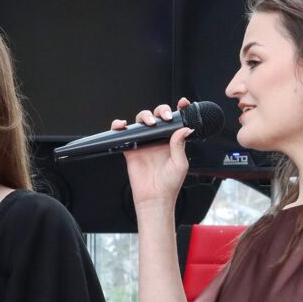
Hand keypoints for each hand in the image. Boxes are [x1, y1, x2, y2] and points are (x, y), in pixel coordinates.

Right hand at [112, 98, 193, 212]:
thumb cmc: (169, 184)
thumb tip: (183, 128)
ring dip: (144, 116)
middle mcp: (158, 140)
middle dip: (161, 111)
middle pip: (157, 116)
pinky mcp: (130, 148)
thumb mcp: (180, 163)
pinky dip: (119, 126)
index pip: (176, 121)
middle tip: (164, 118)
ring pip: (141, 121)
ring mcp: (144, 143)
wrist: (155, 198)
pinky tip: (123, 125)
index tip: (183, 103)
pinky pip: (123, 133)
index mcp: (172, 141)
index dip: (179, 110)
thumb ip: (179, 145)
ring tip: (149, 123)